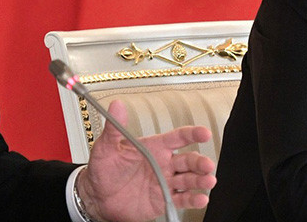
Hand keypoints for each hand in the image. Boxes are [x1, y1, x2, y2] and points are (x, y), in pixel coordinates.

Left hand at [77, 100, 216, 221]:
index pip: (177, 137)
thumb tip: (116, 105)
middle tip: (207, 165)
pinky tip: (200, 197)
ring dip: (200, 179)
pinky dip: (193, 199)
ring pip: (189, 179)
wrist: (98, 197)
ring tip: (208, 180)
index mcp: (154, 147)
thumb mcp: (107, 147)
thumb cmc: (104, 170)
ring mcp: (165, 182)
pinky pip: (182, 199)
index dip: (192, 134)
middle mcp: (163, 164)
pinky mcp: (164, 200)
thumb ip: (115, 128)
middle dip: (200, 162)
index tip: (203, 133)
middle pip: (188, 160)